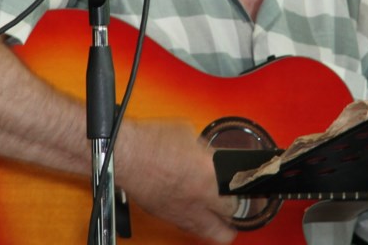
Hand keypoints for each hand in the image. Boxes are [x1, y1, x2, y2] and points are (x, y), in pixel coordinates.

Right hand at [117, 118, 238, 243]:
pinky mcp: (163, 215)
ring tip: (218, 218)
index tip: (243, 190)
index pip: (237, 201)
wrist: (124, 154)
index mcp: (208, 178)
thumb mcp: (189, 134)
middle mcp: (196, 202)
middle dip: (233, 221)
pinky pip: (185, 225)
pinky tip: (191, 208)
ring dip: (214, 228)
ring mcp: (179, 213)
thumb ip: (205, 151)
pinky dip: (192, 221)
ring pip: (205, 234)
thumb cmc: (151, 141)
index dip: (242, 196)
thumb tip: (210, 155)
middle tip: (234, 210)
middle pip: (226, 230)